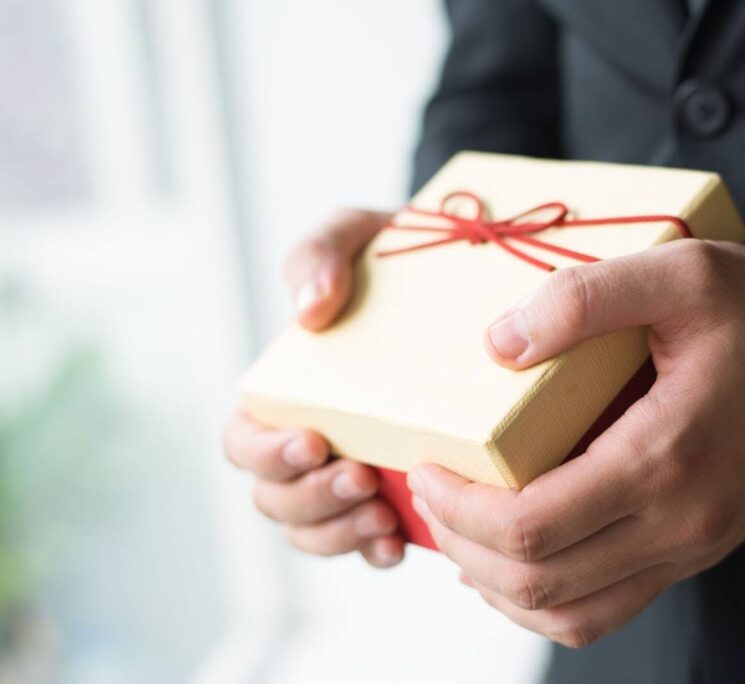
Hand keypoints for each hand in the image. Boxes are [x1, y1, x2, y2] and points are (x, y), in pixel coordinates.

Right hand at [222, 209, 406, 567]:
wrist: (463, 282)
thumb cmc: (392, 259)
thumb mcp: (355, 233)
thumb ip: (319, 253)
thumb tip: (308, 311)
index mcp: (284, 391)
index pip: (242, 441)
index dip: (266, 453)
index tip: (314, 440)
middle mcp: (308, 440)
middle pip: (273, 497)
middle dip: (310, 499)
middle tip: (363, 479)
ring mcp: (347, 472)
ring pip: (312, 530)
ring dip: (338, 532)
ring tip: (383, 516)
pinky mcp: (393, 495)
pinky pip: (365, 543)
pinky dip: (372, 550)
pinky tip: (398, 543)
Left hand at [407, 239, 744, 645]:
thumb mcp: (683, 273)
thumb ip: (586, 298)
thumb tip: (497, 344)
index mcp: (666, 458)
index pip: (534, 525)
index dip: (460, 508)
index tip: (422, 467)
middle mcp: (679, 522)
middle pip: (539, 579)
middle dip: (464, 545)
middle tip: (425, 494)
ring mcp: (690, 547)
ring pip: (570, 612)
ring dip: (498, 585)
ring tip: (458, 534)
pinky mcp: (695, 550)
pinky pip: (607, 608)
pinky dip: (547, 599)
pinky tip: (515, 565)